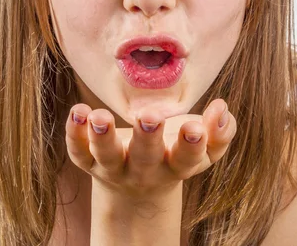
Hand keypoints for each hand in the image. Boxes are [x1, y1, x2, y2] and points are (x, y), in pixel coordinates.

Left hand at [65, 98, 236, 199]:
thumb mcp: (203, 149)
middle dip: (147, 138)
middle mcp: (143, 171)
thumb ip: (220, 132)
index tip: (194, 127)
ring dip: (103, 137)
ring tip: (99, 116)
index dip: (191, 145)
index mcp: (174, 166)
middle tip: (150, 117)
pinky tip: (78, 111)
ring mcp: (113, 167)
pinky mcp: (88, 160)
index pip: (185, 159)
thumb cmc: (174, 156)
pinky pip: (78, 150)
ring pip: (107, 156)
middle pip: (145, 158)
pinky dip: (74, 133)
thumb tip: (222, 108)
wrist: (136, 188)